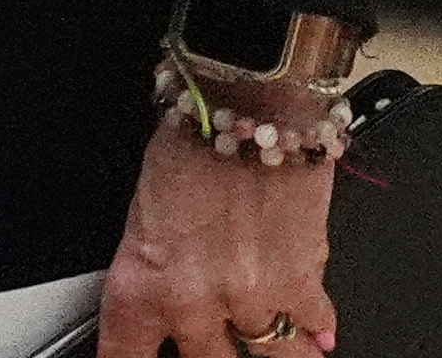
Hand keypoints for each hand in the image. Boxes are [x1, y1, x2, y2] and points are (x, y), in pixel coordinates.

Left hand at [102, 111, 335, 357]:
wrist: (246, 109)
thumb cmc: (188, 142)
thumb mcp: (143, 210)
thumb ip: (158, 264)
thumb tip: (170, 294)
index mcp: (144, 283)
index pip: (126, 356)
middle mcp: (197, 303)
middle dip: (213, 354)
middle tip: (215, 340)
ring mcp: (256, 299)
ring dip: (272, 352)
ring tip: (270, 348)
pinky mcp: (306, 283)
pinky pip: (314, 329)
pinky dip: (315, 332)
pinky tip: (316, 336)